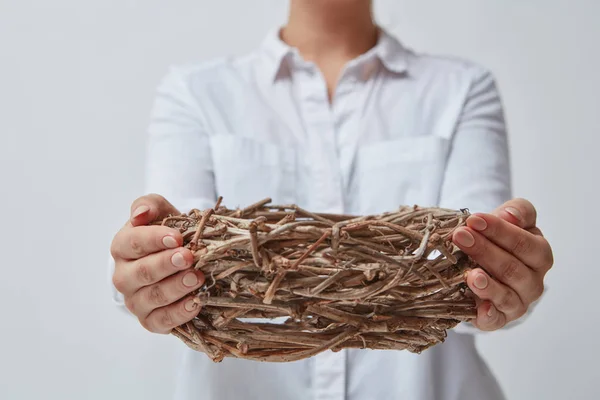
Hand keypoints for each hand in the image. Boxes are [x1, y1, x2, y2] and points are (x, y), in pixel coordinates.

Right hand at [110, 194, 204, 333]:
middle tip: (189, 257)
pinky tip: (196, 302)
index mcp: (123, 247)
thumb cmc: (167, 232)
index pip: (132, 243)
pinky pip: (162, 321)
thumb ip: (149, 205)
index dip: (154, 240)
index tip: (177, 237)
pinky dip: (180, 313)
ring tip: (197, 278)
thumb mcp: (161, 211)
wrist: (179, 256)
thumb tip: (139, 214)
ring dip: (176, 287)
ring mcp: (136, 301)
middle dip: (166, 264)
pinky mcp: (150, 320)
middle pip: (142, 272)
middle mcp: (124, 276)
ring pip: (153, 297)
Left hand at [451, 198, 553, 330]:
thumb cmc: (497, 238)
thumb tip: (510, 216)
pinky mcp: (499, 318)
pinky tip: (480, 309)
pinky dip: (489, 316)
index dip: (498, 230)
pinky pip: (496, 320)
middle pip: (512, 268)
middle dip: (484, 251)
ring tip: (470, 275)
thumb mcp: (508, 218)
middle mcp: (533, 281)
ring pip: (506, 295)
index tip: (473, 220)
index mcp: (539, 254)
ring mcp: (518, 302)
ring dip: (487, 285)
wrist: (483, 262)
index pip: (524, 243)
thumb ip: (516, 212)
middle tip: (459, 236)